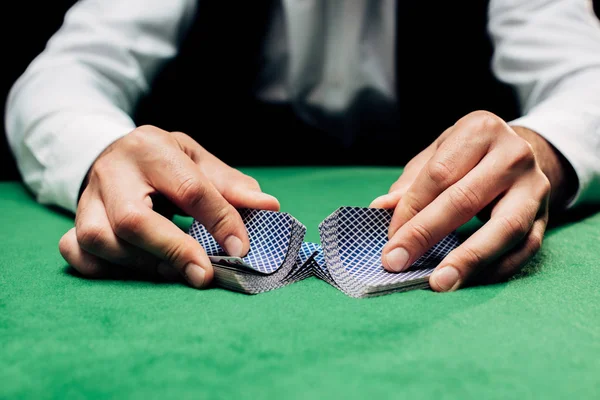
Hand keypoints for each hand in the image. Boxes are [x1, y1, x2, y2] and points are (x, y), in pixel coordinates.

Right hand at [59, 125, 279, 287]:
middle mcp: (113, 171)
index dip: (219, 220)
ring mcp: (86, 198)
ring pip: (101, 240)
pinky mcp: (72, 220)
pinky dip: (102, 268)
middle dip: (173, 251)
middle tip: (203, 275)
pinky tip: (132, 268)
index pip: (189, 188)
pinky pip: (74, 251)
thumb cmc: (163, 160)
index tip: (241, 249)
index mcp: (151, 147)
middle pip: (133, 219)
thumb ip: (231, 185)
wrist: (113, 152)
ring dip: (141, 264)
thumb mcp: (197, 160)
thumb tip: (270, 207)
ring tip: (172, 271)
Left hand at [371, 111, 574, 290]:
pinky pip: (524, 249)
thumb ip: (410, 184)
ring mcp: (535, 187)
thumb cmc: (468, 156)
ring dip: (468, 260)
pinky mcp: (547, 217)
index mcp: (480, 131)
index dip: (410, 209)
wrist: (521, 154)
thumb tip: (380, 209)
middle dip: (426, 234)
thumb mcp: (437, 156)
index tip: (389, 239)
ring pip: (504, 228)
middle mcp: (513, 154)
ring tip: (439, 282)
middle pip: (465, 199)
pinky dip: (495, 269)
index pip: (439, 175)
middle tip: (397, 262)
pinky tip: (467, 281)